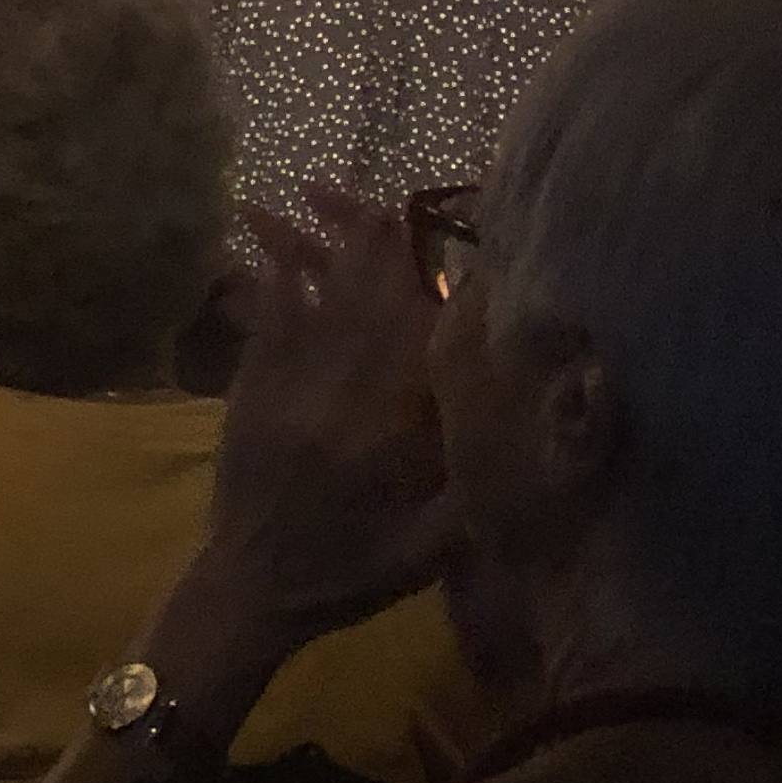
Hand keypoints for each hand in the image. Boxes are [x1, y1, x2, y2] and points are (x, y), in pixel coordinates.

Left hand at [180, 193, 460, 664]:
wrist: (250, 589)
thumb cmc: (350, 574)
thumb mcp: (431, 551)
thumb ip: (479, 491)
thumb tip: (533, 433)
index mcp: (383, 436)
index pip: (418, 344)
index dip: (438, 290)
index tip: (458, 245)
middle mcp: (331, 399)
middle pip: (364, 307)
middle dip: (379, 249)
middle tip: (393, 193)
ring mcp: (281, 390)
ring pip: (312, 305)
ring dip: (323, 249)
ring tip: (327, 193)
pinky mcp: (247, 392)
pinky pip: (265, 324)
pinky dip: (274, 282)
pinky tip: (276, 245)